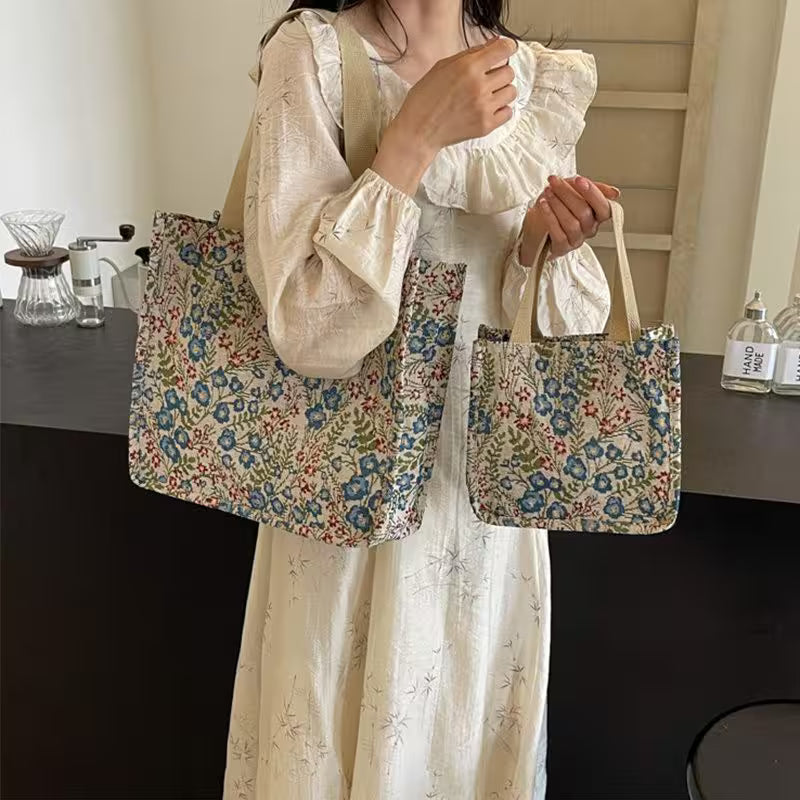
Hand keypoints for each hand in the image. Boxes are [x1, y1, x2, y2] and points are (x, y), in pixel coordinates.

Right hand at [373, 38, 516, 194]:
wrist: (419, 130)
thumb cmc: (426, 98)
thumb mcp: (443, 66)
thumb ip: (471, 54)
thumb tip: (494, 43)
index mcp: (468, 67)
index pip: (504, 49)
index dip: (506, 48)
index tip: (505, 51)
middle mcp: (479, 86)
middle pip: (509, 72)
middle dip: (500, 73)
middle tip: (487, 79)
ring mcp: (484, 107)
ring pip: (511, 92)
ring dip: (502, 91)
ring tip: (487, 95)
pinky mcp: (486, 125)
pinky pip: (508, 112)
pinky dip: (500, 110)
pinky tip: (487, 109)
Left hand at [520, 176, 619, 262]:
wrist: (535, 225)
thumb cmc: (557, 207)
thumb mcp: (574, 190)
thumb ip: (592, 187)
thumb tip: (615, 193)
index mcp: (597, 216)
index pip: (604, 207)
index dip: (593, 194)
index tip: (579, 180)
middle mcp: (589, 229)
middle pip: (584, 212)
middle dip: (567, 193)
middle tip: (555, 181)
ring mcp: (576, 239)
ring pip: (571, 223)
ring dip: (557, 204)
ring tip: (548, 192)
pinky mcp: (562, 247)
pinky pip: (559, 234)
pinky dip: (550, 217)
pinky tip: (543, 205)